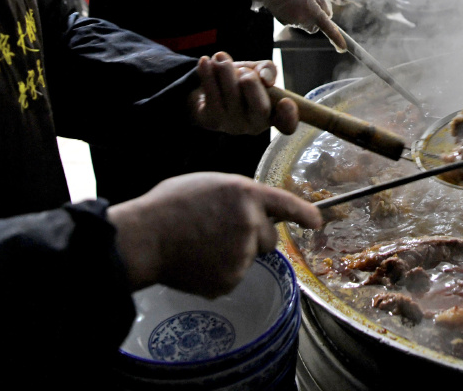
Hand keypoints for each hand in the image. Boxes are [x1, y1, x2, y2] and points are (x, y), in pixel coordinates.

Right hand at [109, 172, 321, 297]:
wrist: (144, 238)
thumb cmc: (169, 207)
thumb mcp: (209, 185)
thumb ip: (236, 196)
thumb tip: (246, 209)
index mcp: (246, 194)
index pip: (286, 204)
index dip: (305, 214)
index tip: (317, 222)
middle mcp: (251, 223)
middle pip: (269, 239)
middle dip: (253, 240)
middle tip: (220, 235)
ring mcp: (242, 253)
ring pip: (248, 259)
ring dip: (232, 256)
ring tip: (200, 246)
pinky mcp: (230, 278)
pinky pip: (231, 278)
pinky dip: (217, 274)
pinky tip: (196, 262)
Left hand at [188, 53, 298, 134]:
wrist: (207, 92)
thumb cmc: (239, 82)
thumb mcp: (257, 72)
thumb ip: (267, 69)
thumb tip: (265, 77)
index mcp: (272, 114)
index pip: (286, 124)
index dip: (290, 116)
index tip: (285, 101)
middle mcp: (255, 124)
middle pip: (260, 110)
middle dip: (254, 88)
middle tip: (245, 73)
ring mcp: (233, 124)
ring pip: (232, 99)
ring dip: (226, 73)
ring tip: (220, 58)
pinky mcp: (212, 120)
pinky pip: (212, 96)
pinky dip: (208, 76)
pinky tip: (205, 62)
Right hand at [251, 0, 346, 50]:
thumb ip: (323, 4)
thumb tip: (327, 17)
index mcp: (312, 11)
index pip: (328, 28)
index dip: (336, 38)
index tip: (343, 48)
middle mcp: (303, 20)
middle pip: (315, 26)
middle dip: (315, 18)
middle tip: (308, 2)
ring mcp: (293, 23)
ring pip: (306, 24)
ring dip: (305, 15)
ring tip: (297, 0)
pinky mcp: (285, 23)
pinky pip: (296, 21)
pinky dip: (295, 14)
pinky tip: (289, 4)